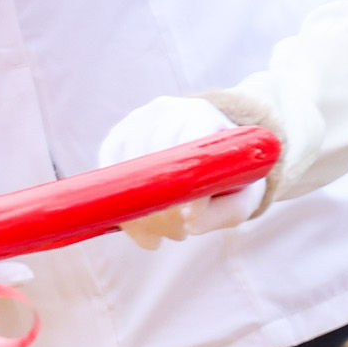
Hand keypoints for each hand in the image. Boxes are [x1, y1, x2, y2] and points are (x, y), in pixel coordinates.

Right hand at [97, 93, 264, 245]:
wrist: (212, 154)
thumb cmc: (230, 177)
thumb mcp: (240, 196)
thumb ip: (222, 210)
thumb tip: (186, 219)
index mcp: (204, 115)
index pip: (184, 147)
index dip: (181, 187)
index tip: (187, 218)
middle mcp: (167, 111)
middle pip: (151, 162)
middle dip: (161, 209)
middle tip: (179, 235)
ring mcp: (136, 122)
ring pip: (125, 172)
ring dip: (141, 213)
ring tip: (164, 234)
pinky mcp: (115, 139)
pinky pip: (107, 177)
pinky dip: (122, 209)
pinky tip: (141, 229)